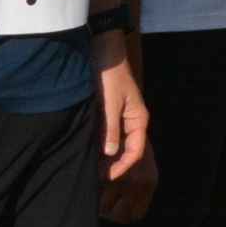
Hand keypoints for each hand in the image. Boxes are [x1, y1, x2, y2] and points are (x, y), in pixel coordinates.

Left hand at [95, 32, 151, 212]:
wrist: (103, 50)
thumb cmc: (110, 76)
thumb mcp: (110, 103)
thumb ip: (110, 128)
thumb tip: (109, 153)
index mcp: (138, 119)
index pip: (135, 151)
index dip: (122, 166)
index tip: (106, 176)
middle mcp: (132, 120)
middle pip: (126, 149)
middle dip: (112, 164)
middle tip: (93, 175)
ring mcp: (121, 116)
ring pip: (116, 142)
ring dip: (104, 155)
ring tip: (89, 165)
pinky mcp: (110, 111)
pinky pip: (107, 133)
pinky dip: (99, 143)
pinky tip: (87, 148)